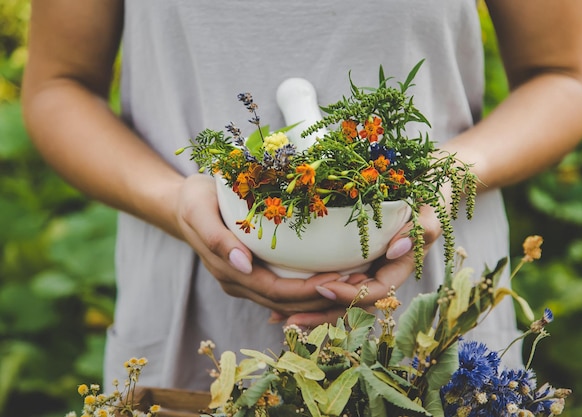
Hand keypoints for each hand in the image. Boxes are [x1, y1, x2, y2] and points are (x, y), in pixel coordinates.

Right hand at [175, 173, 348, 316]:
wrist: (180, 205)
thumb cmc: (194, 201)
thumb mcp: (199, 211)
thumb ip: (218, 239)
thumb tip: (243, 266)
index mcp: (228, 272)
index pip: (274, 291)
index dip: (305, 292)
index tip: (336, 281)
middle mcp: (239, 282)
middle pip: (286, 302)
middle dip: (321, 298)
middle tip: (356, 284)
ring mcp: (246, 280)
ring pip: (287, 300)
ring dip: (319, 297)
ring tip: (352, 284)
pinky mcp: (254, 273)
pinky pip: (284, 289)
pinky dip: (308, 288)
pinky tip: (332, 278)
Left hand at [282, 198, 444, 326]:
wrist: (418, 191)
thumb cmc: (423, 201)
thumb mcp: (428, 211)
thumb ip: (421, 229)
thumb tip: (397, 248)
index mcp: (396, 272)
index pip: (372, 294)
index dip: (348, 295)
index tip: (322, 285)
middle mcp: (376, 278)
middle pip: (348, 308)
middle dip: (320, 315)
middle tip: (288, 319)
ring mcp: (361, 275)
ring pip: (335, 303)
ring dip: (308, 312)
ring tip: (276, 317)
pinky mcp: (348, 267)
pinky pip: (327, 286)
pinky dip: (306, 296)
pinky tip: (278, 302)